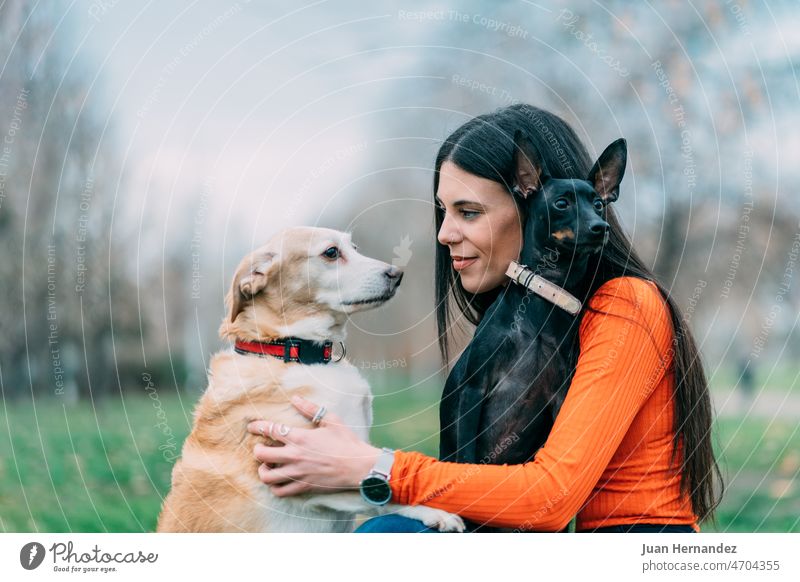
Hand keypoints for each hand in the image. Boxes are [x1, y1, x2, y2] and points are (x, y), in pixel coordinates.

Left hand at [246, 395, 380, 496]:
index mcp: (300, 437)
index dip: (257, 427)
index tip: (252, 427)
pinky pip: (280, 491)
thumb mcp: (330, 420)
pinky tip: (278, 480)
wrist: (358, 466)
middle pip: (261, 454)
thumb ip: (310, 409)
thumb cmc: (346, 441)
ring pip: (266, 476)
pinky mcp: (302, 486)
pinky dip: (274, 487)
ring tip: (266, 466)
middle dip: (257, 450)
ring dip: (262, 470)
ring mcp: (297, 473)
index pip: (270, 430)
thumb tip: (295, 398)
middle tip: (261, 447)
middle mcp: (294, 455)